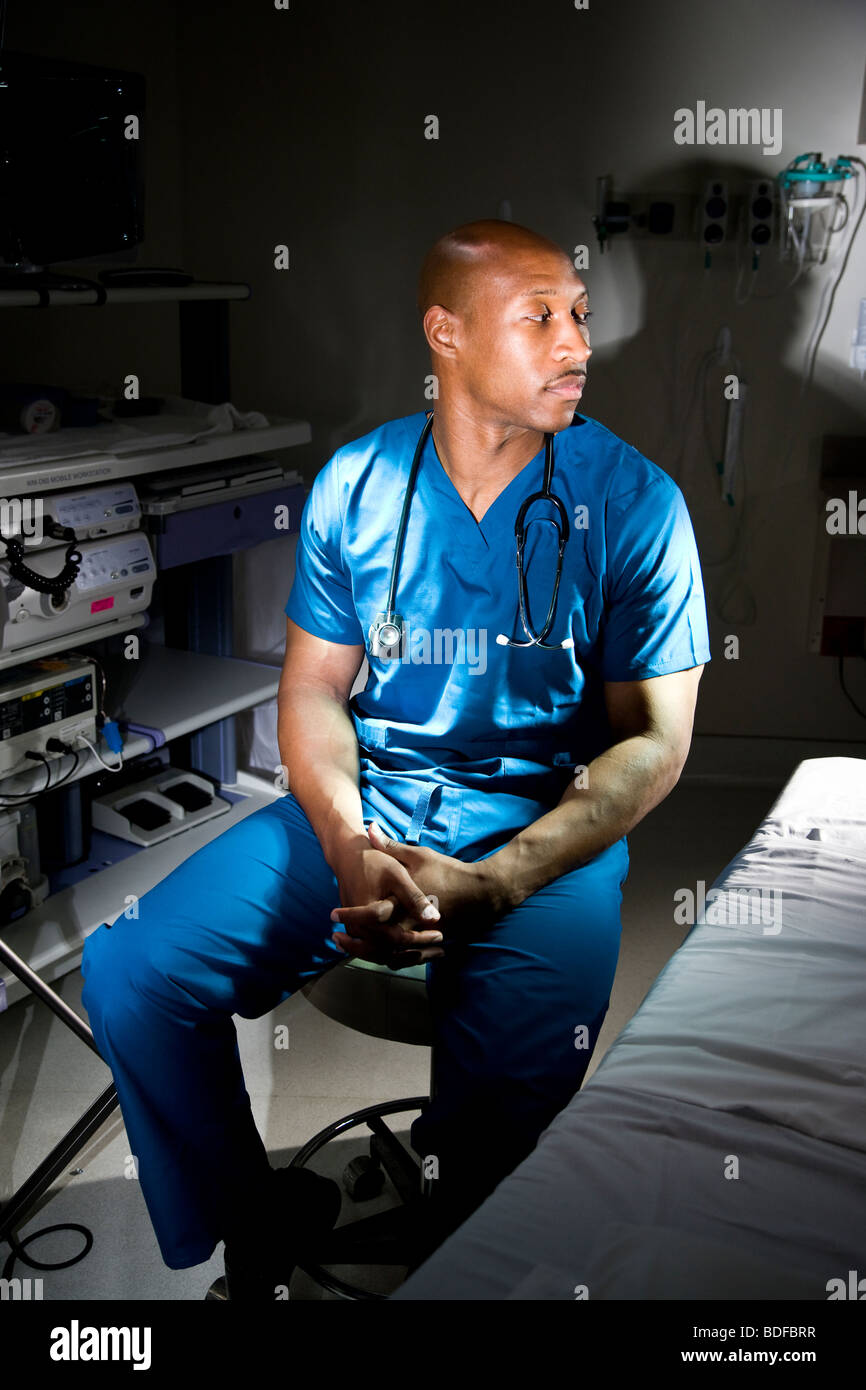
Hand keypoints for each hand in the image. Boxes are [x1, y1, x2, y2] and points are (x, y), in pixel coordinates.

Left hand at [331, 821, 510, 968]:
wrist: (481, 893)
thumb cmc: (448, 872)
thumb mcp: (418, 856)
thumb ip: (390, 846)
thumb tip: (369, 828)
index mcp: (402, 906)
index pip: (367, 919)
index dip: (347, 917)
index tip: (333, 915)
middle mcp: (410, 927)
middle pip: (373, 946)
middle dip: (352, 945)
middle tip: (336, 938)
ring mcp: (421, 940)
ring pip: (388, 957)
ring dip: (367, 955)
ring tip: (352, 949)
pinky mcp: (431, 945)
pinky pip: (406, 960)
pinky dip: (390, 959)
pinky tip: (379, 955)